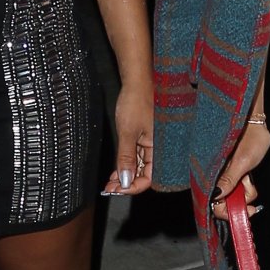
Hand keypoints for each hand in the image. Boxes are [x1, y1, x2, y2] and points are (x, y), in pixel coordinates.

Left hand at [101, 80, 152, 195]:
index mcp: (159, 148)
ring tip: (110, 181)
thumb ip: (127, 158)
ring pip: (140, 166)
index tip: (117, 190)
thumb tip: (125, 182)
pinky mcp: (146, 136)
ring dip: (126, 175)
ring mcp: (151, 142)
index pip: (150, 178)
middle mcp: (158, 147)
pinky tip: (117, 170)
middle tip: (110, 188)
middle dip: (127, 183)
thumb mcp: (128, 132)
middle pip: (145, 174)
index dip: (133, 187)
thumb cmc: (136, 102)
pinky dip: (128, 163)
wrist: (137, 79)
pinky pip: (138, 155)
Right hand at [211, 117, 269, 220]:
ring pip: (231, 197)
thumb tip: (216, 197)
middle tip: (249, 190)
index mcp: (211, 171)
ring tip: (248, 178)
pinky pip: (236, 188)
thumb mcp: (242, 161)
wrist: (255, 120)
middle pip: (221, 202)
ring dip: (244, 193)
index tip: (245, 212)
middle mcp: (214, 174)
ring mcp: (222, 174)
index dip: (228, 212)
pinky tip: (248, 177)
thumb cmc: (250, 135)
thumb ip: (228, 181)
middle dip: (239, 202)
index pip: (213, 203)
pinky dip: (245, 187)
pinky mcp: (230, 172)